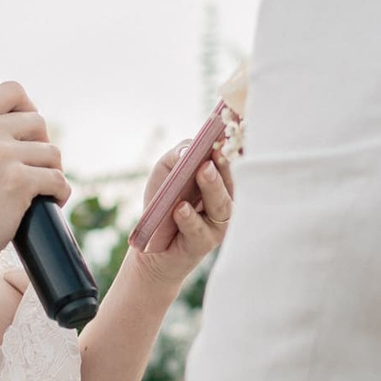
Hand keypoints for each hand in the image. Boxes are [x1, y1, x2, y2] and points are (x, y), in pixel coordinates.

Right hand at [0, 83, 71, 286]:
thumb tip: (28, 125)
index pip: (13, 90)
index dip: (28, 109)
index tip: (27, 133)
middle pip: (38, 121)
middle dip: (42, 146)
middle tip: (32, 170)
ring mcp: (0, 154)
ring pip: (53, 153)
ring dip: (51, 173)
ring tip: (36, 192)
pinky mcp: (18, 182)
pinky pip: (58, 180)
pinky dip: (59, 194)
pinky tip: (47, 204)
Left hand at [125, 139, 234, 294]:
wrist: (150, 244)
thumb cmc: (162, 204)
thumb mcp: (165, 173)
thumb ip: (176, 157)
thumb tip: (188, 150)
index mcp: (219, 183)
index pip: (230, 165)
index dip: (229, 151)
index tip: (225, 136)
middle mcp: (223, 202)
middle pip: (229, 184)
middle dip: (222, 167)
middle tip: (214, 154)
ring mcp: (216, 224)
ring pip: (220, 206)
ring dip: (211, 187)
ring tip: (202, 171)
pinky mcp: (203, 244)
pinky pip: (199, 230)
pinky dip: (189, 218)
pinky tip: (180, 208)